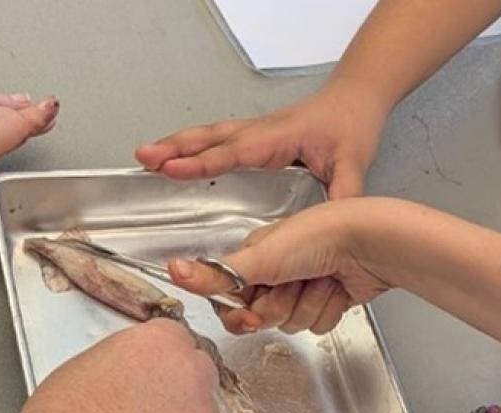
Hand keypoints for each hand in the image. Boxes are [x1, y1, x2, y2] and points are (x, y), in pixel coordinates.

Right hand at [25, 320, 223, 412]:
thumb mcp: (92, 362)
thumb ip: (129, 360)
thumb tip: (134, 374)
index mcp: (162, 339)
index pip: (180, 342)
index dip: (164, 365)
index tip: (151, 380)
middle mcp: (192, 369)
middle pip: (201, 375)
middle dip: (183, 394)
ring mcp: (205, 412)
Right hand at [136, 83, 386, 199]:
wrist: (357, 98)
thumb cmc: (352, 126)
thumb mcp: (354, 164)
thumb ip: (343, 194)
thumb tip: (332, 224)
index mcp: (277, 139)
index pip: (233, 152)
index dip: (201, 163)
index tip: (172, 169)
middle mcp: (260, 132)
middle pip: (209, 139)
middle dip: (174, 149)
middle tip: (143, 158)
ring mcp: (254, 132)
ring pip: (208, 136)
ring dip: (176, 144)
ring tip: (145, 156)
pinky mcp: (254, 136)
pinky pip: (216, 139)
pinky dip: (190, 145)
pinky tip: (175, 154)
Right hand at [168, 199, 392, 334]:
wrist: (369, 242)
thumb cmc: (318, 235)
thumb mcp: (260, 257)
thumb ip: (216, 274)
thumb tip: (174, 271)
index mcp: (256, 257)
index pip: (232, 301)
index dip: (242, 313)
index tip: (252, 311)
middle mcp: (277, 272)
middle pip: (262, 317)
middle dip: (280, 306)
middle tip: (295, 284)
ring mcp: (304, 287)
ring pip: (292, 324)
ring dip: (307, 305)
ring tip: (321, 278)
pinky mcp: (328, 300)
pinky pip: (317, 325)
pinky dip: (328, 309)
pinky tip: (338, 287)